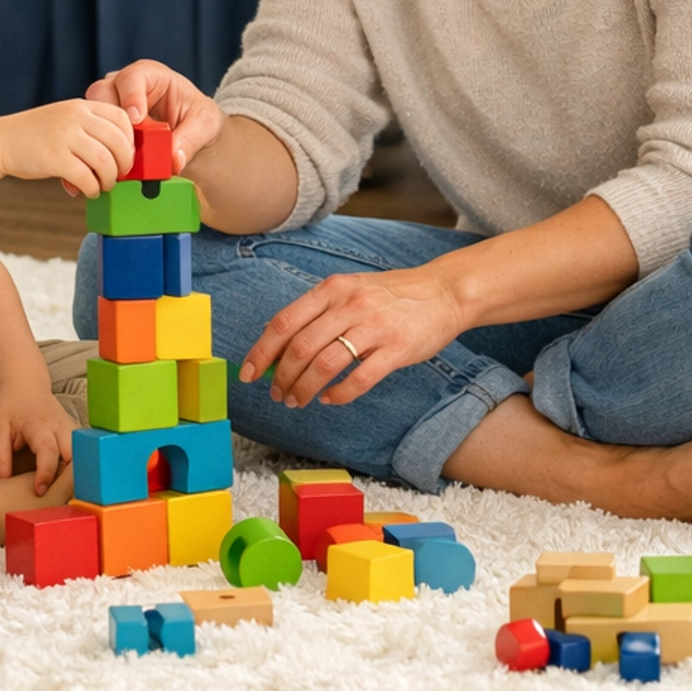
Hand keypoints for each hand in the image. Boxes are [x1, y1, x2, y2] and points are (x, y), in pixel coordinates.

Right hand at [0, 100, 133, 195]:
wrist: (1, 141)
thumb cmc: (36, 134)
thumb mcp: (65, 117)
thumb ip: (90, 126)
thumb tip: (122, 153)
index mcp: (81, 106)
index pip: (121, 118)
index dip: (130, 139)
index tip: (126, 154)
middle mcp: (75, 117)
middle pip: (118, 141)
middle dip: (124, 163)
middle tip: (119, 174)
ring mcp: (65, 136)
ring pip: (105, 161)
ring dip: (109, 179)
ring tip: (104, 185)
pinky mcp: (54, 158)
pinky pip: (86, 177)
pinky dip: (92, 188)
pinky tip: (88, 191)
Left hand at [0, 381, 76, 492]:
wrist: (25, 384)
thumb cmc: (9, 407)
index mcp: (41, 425)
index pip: (49, 451)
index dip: (46, 473)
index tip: (39, 492)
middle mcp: (63, 427)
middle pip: (75, 456)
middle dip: (71, 479)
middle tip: (61, 502)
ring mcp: (74, 431)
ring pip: (84, 458)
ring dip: (79, 477)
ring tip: (69, 499)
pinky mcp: (77, 437)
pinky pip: (84, 457)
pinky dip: (80, 472)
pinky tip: (72, 490)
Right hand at [85, 60, 222, 170]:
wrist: (190, 133)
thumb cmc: (196, 119)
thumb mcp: (203, 126)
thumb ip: (190, 141)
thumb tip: (174, 160)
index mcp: (150, 75)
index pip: (132, 78)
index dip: (131, 97)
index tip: (136, 119)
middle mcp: (124, 86)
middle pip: (102, 92)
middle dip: (110, 119)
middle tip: (126, 144)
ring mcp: (109, 105)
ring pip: (90, 114)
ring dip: (100, 138)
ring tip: (118, 160)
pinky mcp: (103, 125)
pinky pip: (90, 135)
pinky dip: (94, 152)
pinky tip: (104, 169)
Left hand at [239, 256, 468, 407]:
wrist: (442, 292)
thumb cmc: (389, 295)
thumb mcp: (349, 290)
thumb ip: (318, 312)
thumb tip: (278, 345)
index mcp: (332, 289)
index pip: (284, 322)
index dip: (262, 351)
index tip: (249, 374)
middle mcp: (349, 304)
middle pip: (301, 347)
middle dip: (282, 377)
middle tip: (278, 394)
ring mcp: (374, 326)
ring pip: (325, 364)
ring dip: (305, 389)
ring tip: (298, 401)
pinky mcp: (397, 348)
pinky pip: (360, 378)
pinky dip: (340, 394)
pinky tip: (331, 399)